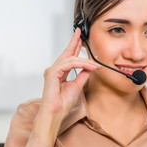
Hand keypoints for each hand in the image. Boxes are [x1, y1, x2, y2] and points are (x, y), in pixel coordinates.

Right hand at [33, 28, 99, 146]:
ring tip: (95, 64)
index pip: (69, 57)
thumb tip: (91, 66)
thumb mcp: (77, 86)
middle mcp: (54, 70)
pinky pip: (68, 64)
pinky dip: (79, 64)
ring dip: (84, 60)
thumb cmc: (62, 104)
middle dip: (74, 42)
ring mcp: (52, 71)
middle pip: (66, 53)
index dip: (74, 46)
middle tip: (80, 33)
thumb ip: (83, 74)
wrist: (55, 114)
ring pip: (70, 59)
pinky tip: (88, 66)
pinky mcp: (52, 74)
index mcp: (60, 73)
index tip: (80, 38)